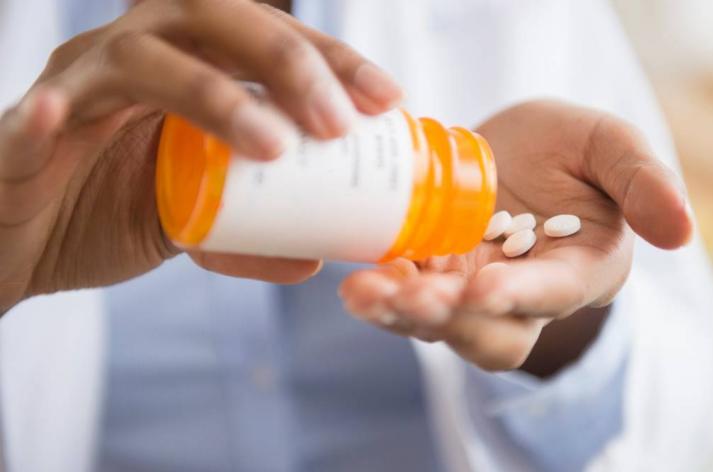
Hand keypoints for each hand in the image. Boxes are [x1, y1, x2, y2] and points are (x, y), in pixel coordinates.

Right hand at [0, 0, 402, 311]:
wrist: (21, 243)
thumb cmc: (109, 211)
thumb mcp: (195, 225)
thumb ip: (251, 236)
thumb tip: (317, 258)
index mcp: (185, 64)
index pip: (266, 39)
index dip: (330, 60)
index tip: (387, 100)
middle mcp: (136, 56)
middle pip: (213, 21)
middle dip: (287, 62)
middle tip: (338, 123)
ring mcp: (79, 86)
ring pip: (142, 60)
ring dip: (211, 95)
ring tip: (270, 146)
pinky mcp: (26, 132)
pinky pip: (36, 117)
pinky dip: (50, 118)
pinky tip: (64, 119)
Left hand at [339, 100, 692, 370]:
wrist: (516, 152)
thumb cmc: (572, 152)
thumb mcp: (610, 147)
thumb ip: (643, 181)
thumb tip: (683, 231)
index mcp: (580, 270)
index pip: (553, 295)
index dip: (520, 296)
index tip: (485, 288)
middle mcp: (525, 296)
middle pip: (490, 332)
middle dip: (448, 319)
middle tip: (409, 295)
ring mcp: (473, 291)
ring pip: (440, 325)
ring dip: (402, 314)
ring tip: (365, 292)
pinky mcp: (432, 278)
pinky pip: (405, 296)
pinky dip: (381, 291)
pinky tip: (355, 275)